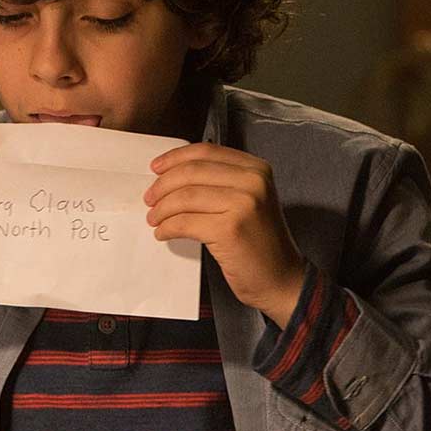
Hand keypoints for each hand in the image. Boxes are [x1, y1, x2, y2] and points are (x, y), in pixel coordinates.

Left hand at [145, 143, 305, 327]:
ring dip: (162, 209)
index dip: (175, 158)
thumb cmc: (259, 241)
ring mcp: (243, 204)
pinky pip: (185, 222)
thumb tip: (173, 174)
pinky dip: (168, 227)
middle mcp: (252, 181)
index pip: (205, 152)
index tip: (156, 167)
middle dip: (163, 185)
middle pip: (191, 172)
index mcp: (256, 169)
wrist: (281, 278)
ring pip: (185, 197)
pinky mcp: (230, 229)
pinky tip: (164, 232)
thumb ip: (220, 181)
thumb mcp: (249, 199)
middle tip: (150, 199)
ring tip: (155, 219)